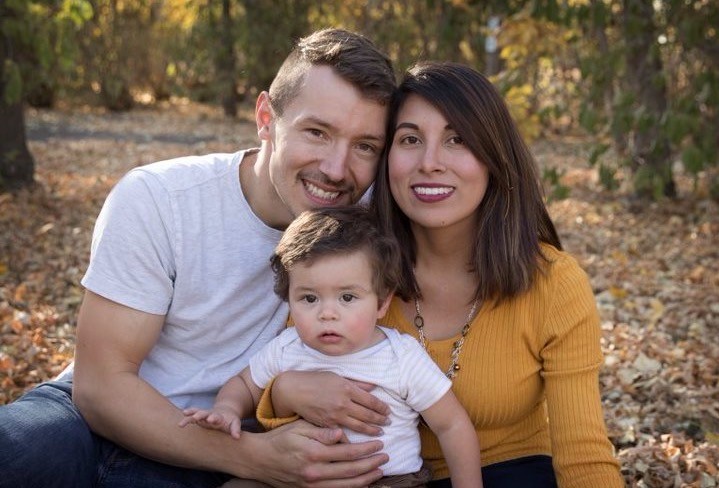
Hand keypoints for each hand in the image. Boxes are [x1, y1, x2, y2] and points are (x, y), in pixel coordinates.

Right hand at [179, 406, 241, 438]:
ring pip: (196, 413)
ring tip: (183, 417)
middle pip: (205, 413)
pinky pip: (191, 416)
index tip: (211, 419)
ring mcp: (204, 416)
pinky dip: (187, 417)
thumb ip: (235, 429)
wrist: (225, 412)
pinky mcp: (198, 418)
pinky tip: (180, 421)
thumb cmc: (230, 421)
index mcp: (220, 417)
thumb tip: (237, 438)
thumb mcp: (235, 423)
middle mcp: (210, 415)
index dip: (214, 418)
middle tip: (196, 417)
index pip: (216, 417)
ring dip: (191, 415)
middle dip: (200, 415)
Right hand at [243, 419, 387, 486]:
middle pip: (351, 471)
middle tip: (386, 457)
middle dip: (371, 464)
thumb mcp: (299, 427)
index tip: (379, 443)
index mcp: (314, 453)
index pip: (348, 452)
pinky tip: (362, 483)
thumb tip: (342, 433)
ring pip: (346, 485)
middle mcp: (314, 472)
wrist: (259, 459)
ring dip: (366, 479)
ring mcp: (312, 485)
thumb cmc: (280, 438)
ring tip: (379, 471)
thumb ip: (322, 431)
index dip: (367, 449)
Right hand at [273, 371, 389, 435]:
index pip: (371, 400)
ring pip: (359, 426)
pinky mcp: (327, 425)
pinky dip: (353, 441)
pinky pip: (343, 435)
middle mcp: (344, 403)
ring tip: (380, 433)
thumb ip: (356, 383)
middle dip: (380, 420)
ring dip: (372, 430)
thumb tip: (373, 387)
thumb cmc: (315, 380)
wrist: (293, 390)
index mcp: (347, 388)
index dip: (382, 407)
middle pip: (368, 414)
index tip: (388, 411)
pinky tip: (361, 445)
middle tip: (388, 423)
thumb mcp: (337, 376)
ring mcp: (335, 416)